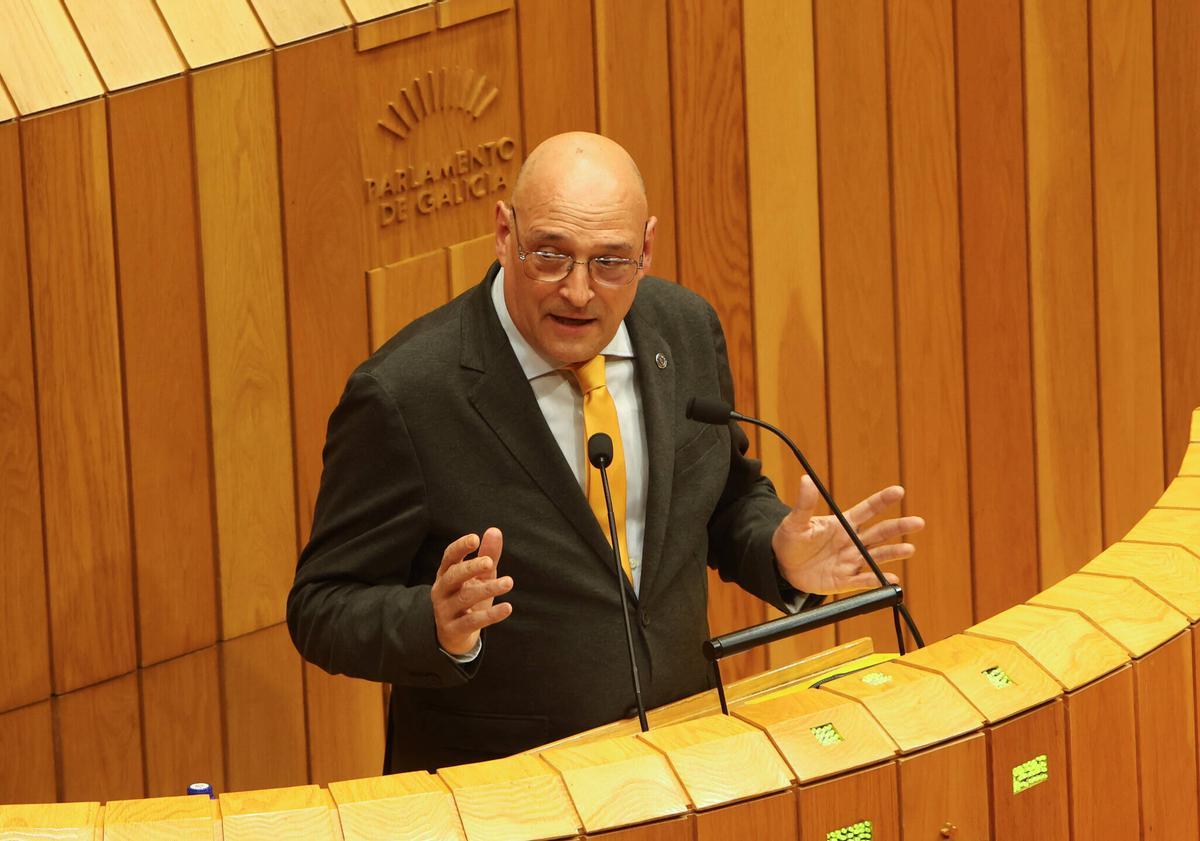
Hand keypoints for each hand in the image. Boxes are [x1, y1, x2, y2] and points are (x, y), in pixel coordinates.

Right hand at [431, 527, 512, 654]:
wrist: (453, 634)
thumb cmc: (468, 597)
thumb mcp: (479, 576)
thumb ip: (488, 555)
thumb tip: (495, 530)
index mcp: (446, 573)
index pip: (449, 556)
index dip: (460, 547)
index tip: (475, 539)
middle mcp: (442, 590)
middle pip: (453, 576)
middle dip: (470, 568)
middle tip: (490, 562)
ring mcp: (445, 610)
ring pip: (465, 598)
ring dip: (487, 589)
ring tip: (509, 582)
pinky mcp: (454, 629)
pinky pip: (472, 621)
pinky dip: (491, 615)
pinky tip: (507, 607)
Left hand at [772, 476, 924, 595]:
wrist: (782, 567)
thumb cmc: (791, 540)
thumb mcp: (795, 522)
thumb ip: (804, 504)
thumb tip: (806, 479)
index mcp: (842, 524)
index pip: (867, 509)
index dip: (882, 500)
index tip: (899, 491)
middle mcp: (851, 542)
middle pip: (879, 533)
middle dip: (898, 527)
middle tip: (918, 522)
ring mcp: (850, 561)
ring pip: (876, 556)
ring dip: (893, 552)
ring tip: (909, 549)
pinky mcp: (844, 580)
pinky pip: (863, 581)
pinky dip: (877, 580)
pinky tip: (892, 579)